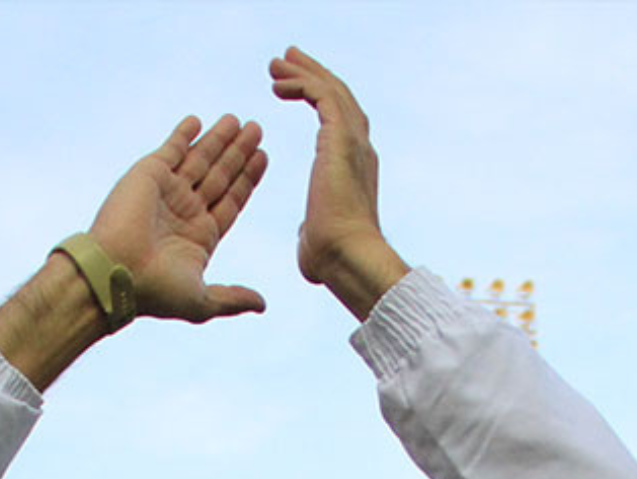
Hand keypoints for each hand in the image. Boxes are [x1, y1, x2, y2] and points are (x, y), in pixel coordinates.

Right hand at [87, 114, 269, 322]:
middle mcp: (183, 211)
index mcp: (198, 236)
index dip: (247, 180)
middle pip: (219, 175)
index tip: (264, 157)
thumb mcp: (200, 299)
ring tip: (239, 120)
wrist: (112, 271)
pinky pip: (170, 149)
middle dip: (238, 153)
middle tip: (257, 129)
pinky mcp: (148, 174)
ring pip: (199, 159)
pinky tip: (198, 121)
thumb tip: (262, 305)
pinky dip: (183, 134)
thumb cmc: (153, 291)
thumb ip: (231, 298)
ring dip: (219, 139)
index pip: (230, 200)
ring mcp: (166, 191)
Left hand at [270, 46, 407, 318]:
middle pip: (337, 98)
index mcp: (353, 168)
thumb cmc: (331, 260)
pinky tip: (278, 83)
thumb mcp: (316, 235)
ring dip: (305, 73)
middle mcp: (357, 149)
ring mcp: (352, 142)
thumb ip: (313, 225)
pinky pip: (324, 97)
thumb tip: (307, 232)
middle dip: (311, 76)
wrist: (347, 258)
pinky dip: (304, 84)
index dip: (316, 100)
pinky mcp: (341, 140)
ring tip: (278, 62)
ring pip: (332, 91)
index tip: (289, 88)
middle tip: (286, 60)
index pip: (337, 121)